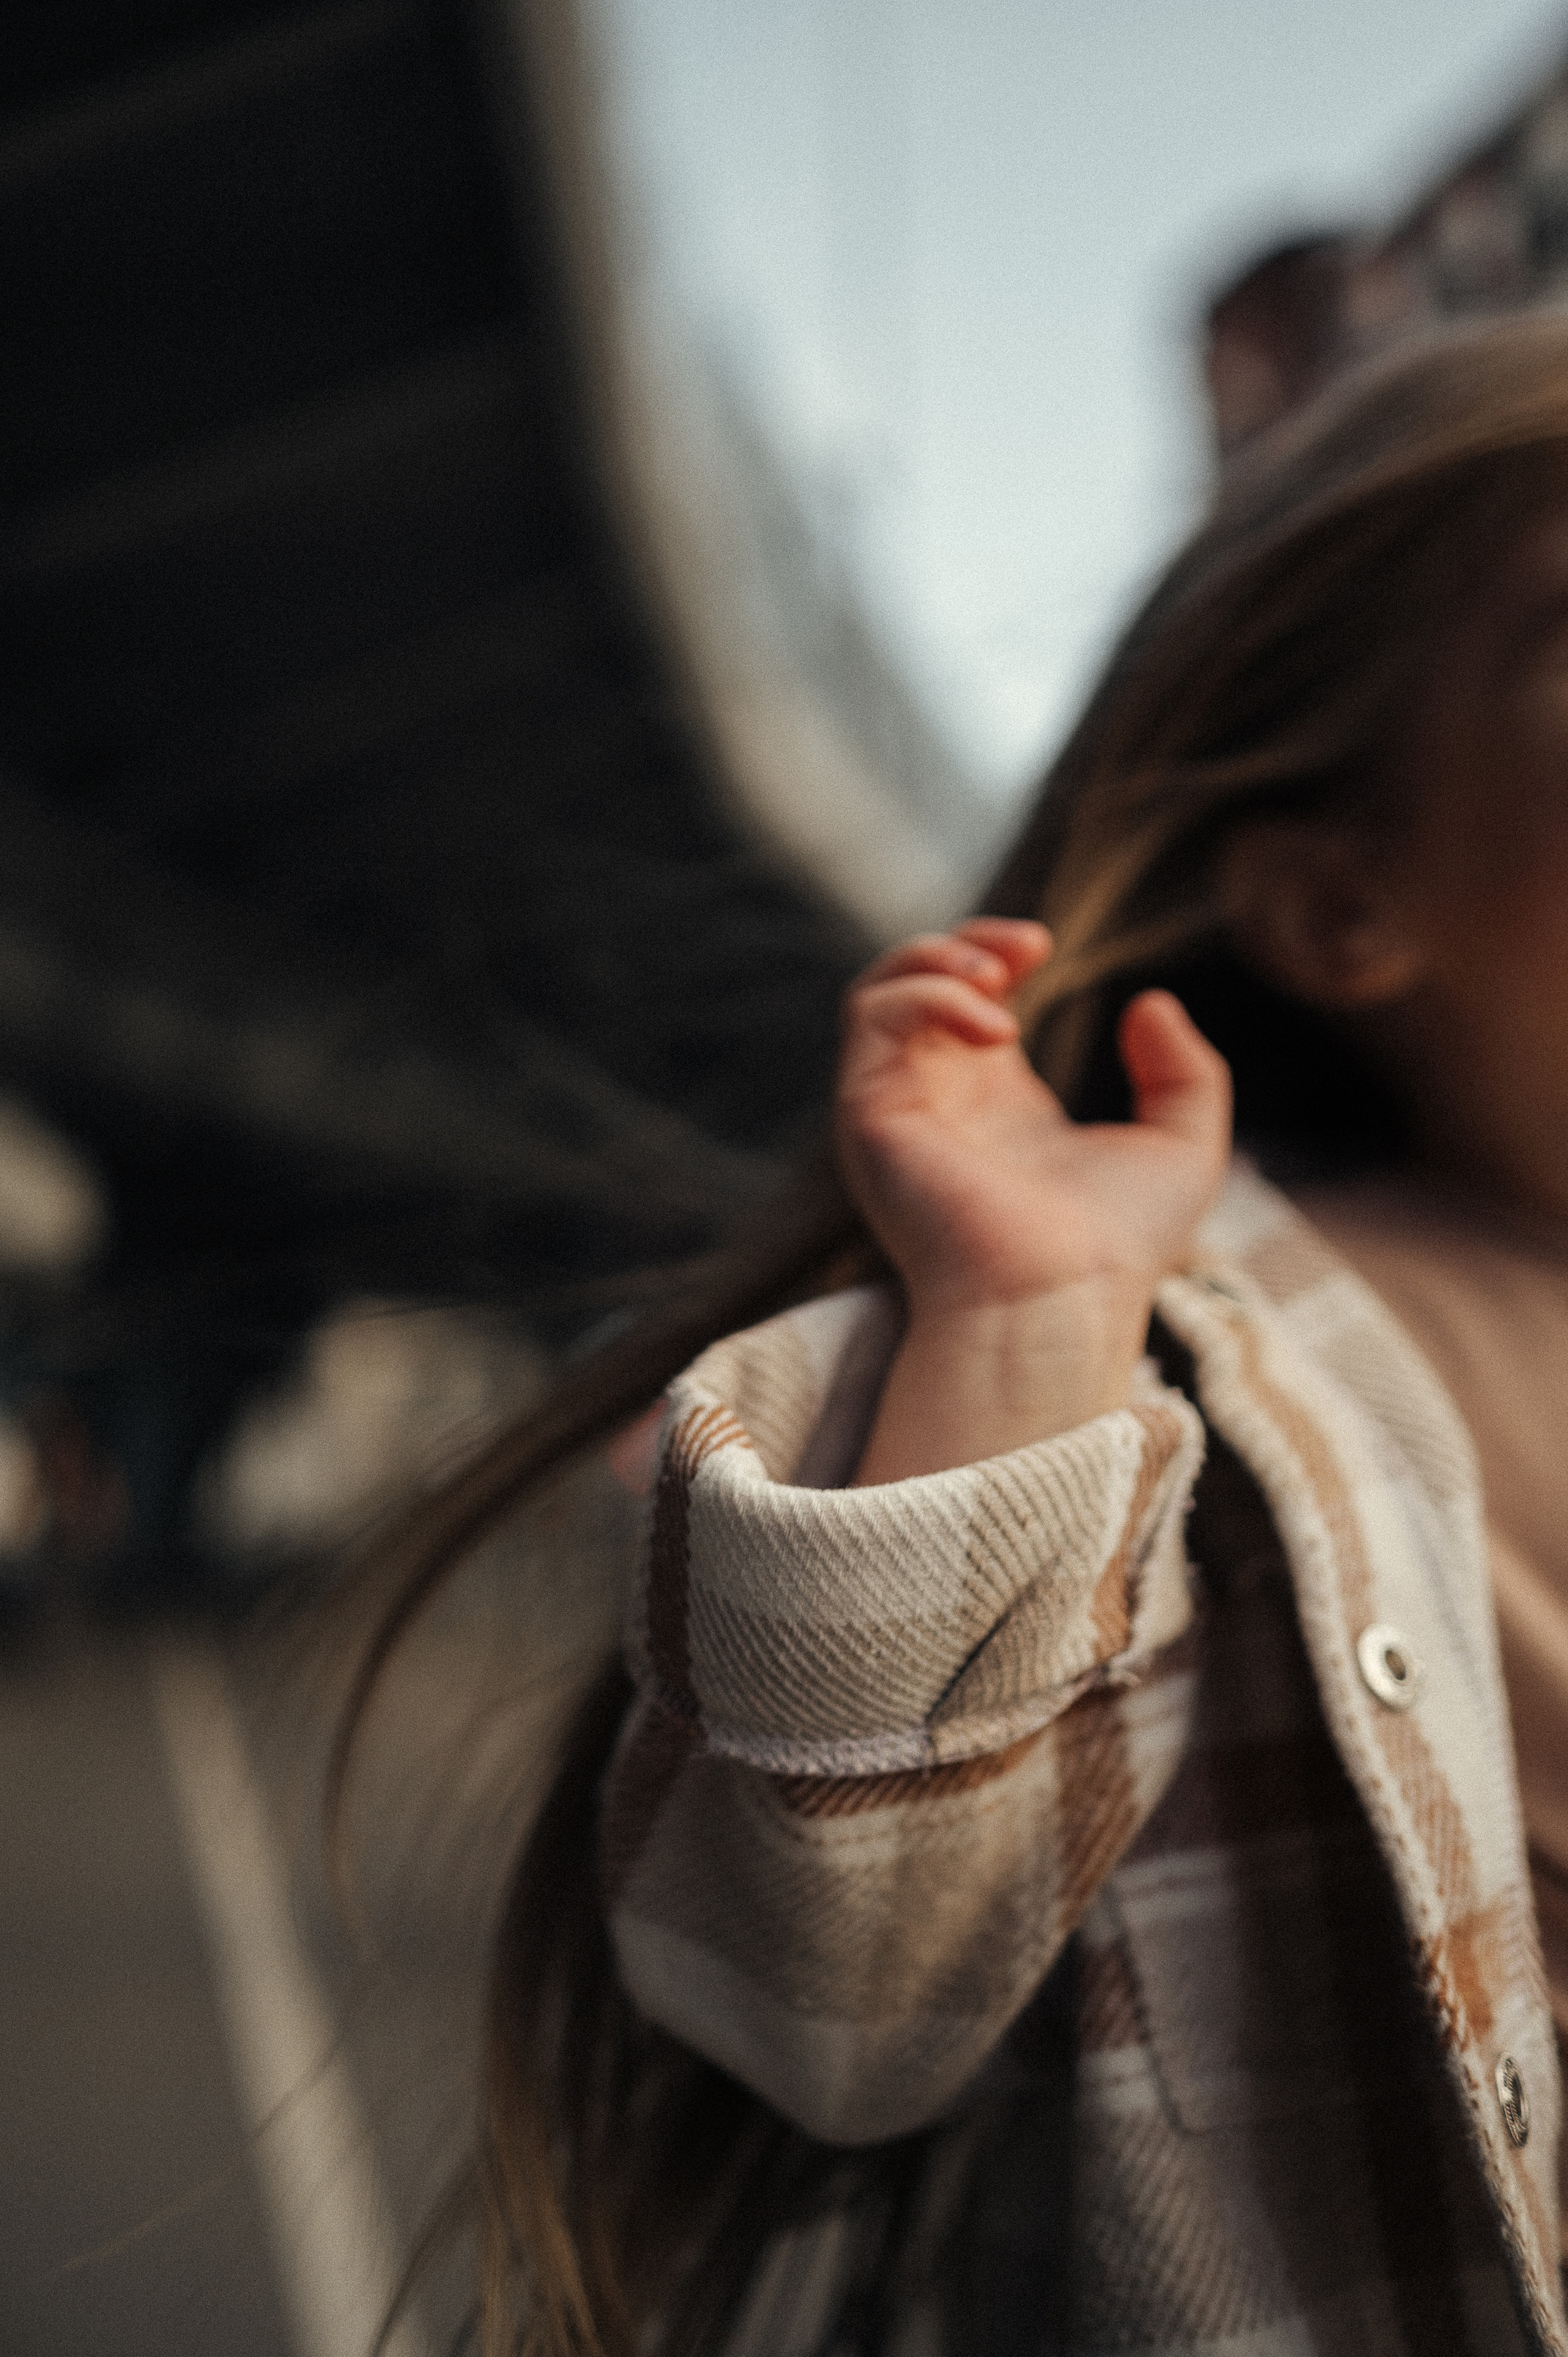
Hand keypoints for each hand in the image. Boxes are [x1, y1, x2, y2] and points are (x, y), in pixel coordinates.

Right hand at [836, 920, 1230, 1477]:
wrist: (1061, 1301)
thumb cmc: (1119, 1249)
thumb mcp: (1182, 1146)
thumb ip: (1184, 1071)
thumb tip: (1150, 1003)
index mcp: (997, 1103)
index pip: (967, 1000)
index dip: (994, 953)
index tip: (1044, 949)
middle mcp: (939, 1101)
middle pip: (912, 983)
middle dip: (963, 942)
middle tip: (1027, 949)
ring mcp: (899, 1106)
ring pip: (875, 993)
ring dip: (933, 959)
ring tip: (998, 977)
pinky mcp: (872, 1114)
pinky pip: (871, 1017)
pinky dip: (928, 993)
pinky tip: (993, 1026)